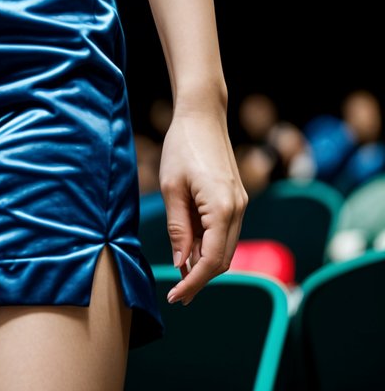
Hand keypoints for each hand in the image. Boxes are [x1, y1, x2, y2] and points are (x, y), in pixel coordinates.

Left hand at [159, 103, 247, 304]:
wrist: (202, 113)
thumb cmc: (181, 145)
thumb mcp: (171, 187)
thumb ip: (178, 228)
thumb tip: (181, 264)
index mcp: (223, 208)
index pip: (212, 260)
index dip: (194, 283)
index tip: (175, 298)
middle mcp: (239, 209)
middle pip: (223, 259)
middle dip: (200, 278)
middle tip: (177, 294)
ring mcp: (241, 204)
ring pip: (225, 247)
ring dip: (204, 262)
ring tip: (179, 272)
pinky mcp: (236, 198)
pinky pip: (225, 232)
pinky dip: (209, 244)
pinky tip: (189, 248)